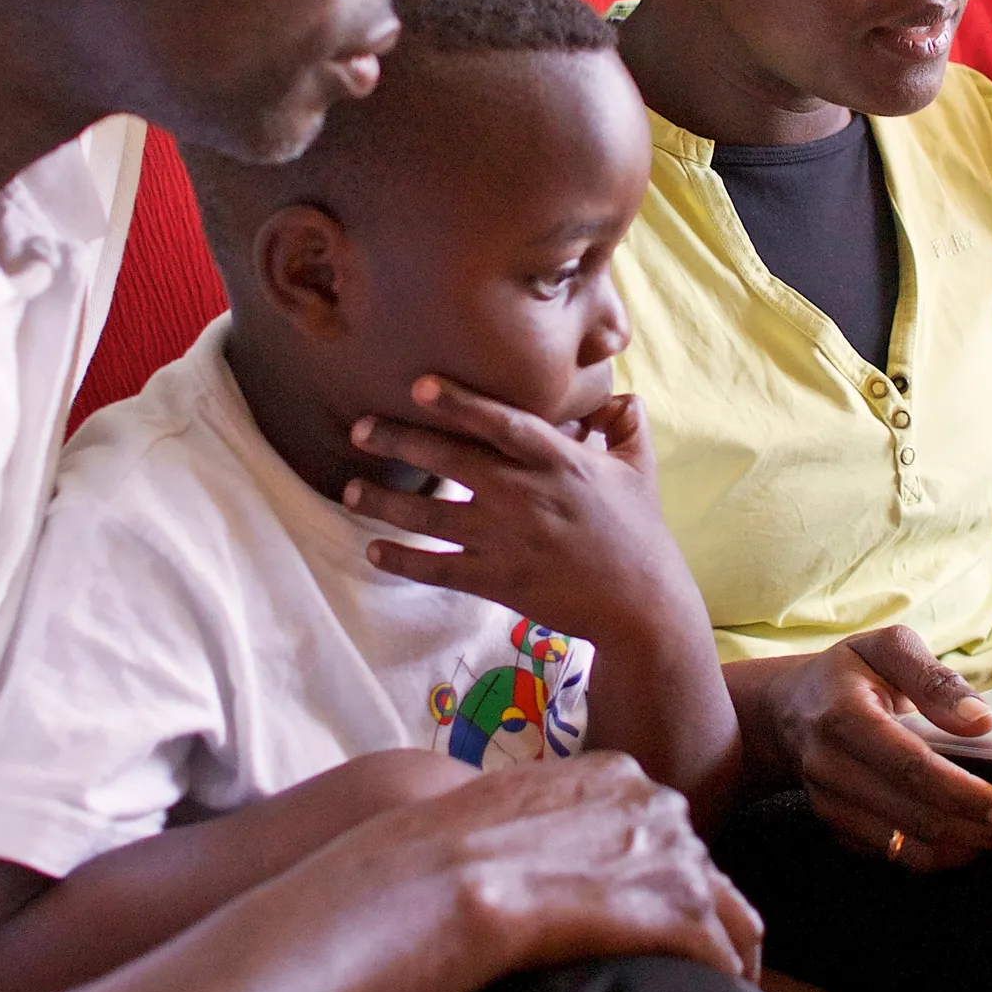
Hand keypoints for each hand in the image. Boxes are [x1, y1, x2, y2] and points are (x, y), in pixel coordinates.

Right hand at [343, 754, 763, 981]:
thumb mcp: (511, 806)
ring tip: (724, 989)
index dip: (661, 871)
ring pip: (732, 911)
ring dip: (727, 951)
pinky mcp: (681, 909)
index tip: (653, 905)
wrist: (450, 873)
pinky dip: (726, 979)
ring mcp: (675, 854)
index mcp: (616, 774)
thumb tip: (532, 850)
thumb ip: (548, 819)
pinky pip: (724, 952)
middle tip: (690, 955)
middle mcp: (658, 804)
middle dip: (701, 910)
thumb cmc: (453, 848)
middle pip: (705, 865)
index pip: (665, 825)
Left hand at [344, 379, 705, 647]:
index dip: (459, 402)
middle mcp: (524, 495)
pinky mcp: (497, 579)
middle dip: (399, 441)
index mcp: (558, 461)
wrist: (641, 605)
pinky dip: (402, 560)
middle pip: (449, 461)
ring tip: (350, 491)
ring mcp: (506, 539)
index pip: (502, 422)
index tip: (420, 385)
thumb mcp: (641, 469)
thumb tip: (618, 394)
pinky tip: (374, 550)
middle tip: (360, 429)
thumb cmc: (641, 533)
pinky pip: (437, 568)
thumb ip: (626, 424)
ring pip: (430, 515)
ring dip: (384, 502)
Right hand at [756, 628, 991, 873]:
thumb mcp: (888, 647)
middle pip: (914, 817)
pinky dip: (943, 854)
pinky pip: (899, 857)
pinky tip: (973, 835)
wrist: (790, 709)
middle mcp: (831, 768)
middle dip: (978, 828)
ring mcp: (831, 806)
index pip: (910, 768)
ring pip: (909, 848)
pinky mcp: (840, 830)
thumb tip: (980, 721)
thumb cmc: (847, 673)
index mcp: (844, 716)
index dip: (964, 793)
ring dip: (966, 847)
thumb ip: (935, 678)